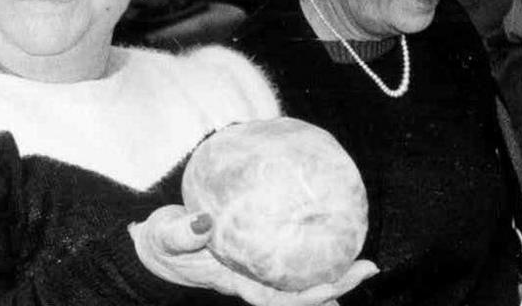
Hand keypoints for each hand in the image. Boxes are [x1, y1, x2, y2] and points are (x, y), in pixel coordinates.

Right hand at [129, 205, 379, 305]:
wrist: (152, 247)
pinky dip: (315, 255)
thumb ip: (181, 232)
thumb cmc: (160, 243)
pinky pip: (292, 260)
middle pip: (299, 296)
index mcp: (235, 281)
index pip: (277, 299)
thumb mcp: (164, 237)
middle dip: (335, 286)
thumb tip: (203, 222)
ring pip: (299, 283)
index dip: (307, 298)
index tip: (334, 288)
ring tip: (365, 266)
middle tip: (369, 268)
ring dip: (333, 276)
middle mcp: (251, 280)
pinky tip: (335, 240)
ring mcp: (256, 270)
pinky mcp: (257, 255)